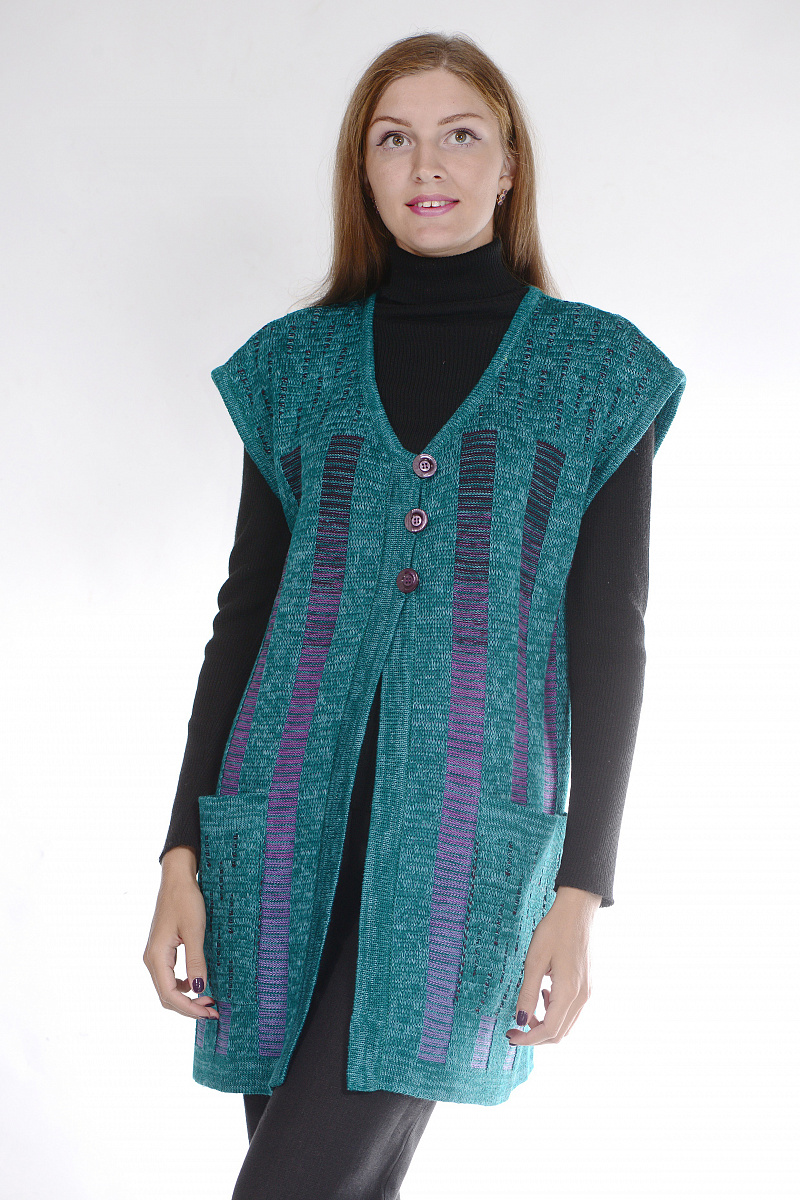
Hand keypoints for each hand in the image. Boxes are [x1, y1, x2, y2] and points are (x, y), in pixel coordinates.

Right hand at [143, 847, 218, 1020]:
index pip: (170, 995)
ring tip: (209, 999)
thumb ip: (196, 961)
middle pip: (166, 996)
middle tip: (214, 1010)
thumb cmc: (186, 900)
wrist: (176, 879)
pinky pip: (169, 977)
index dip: (189, 1009)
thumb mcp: (195, 931)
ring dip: (187, 998)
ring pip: (167, 988)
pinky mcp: (161, 950)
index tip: (209, 1013)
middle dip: (189, 1007)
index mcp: (156, 956)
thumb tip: (199, 988)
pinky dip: (183, 986)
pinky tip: (198, 983)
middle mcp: (151, 959)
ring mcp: (155, 955)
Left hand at [505, 885, 600, 1044]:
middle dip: (535, 1036)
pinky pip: (571, 1012)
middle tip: (514, 1028)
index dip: (528, 1039)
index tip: (510, 1035)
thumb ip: (528, 993)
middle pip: (559, 1034)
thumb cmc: (555, 931)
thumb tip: (521, 1019)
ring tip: (529, 1007)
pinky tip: (544, 993)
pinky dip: (555, 1013)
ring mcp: (587, 993)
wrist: (577, 912)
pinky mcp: (587, 987)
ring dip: (545, 1025)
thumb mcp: (535, 960)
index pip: (549, 1031)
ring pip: (566, 1025)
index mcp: (569, 992)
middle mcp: (582, 998)